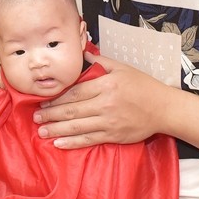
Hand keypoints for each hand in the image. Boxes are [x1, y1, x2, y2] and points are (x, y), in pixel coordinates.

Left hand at [33, 50, 167, 148]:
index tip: (43, 101)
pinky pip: (89, 140)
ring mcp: (109, 122)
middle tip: (35, 117)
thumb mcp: (122, 68)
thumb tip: (83, 55)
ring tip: (41, 131)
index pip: (75, 92)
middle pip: (72, 110)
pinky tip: (59, 143)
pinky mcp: (113, 136)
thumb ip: (101, 62)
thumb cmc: (143, 86)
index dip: (56, 98)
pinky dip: (72, 142)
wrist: (163, 108)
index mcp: (106, 85)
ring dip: (56, 129)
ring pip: (77, 127)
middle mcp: (105, 104)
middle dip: (51, 114)